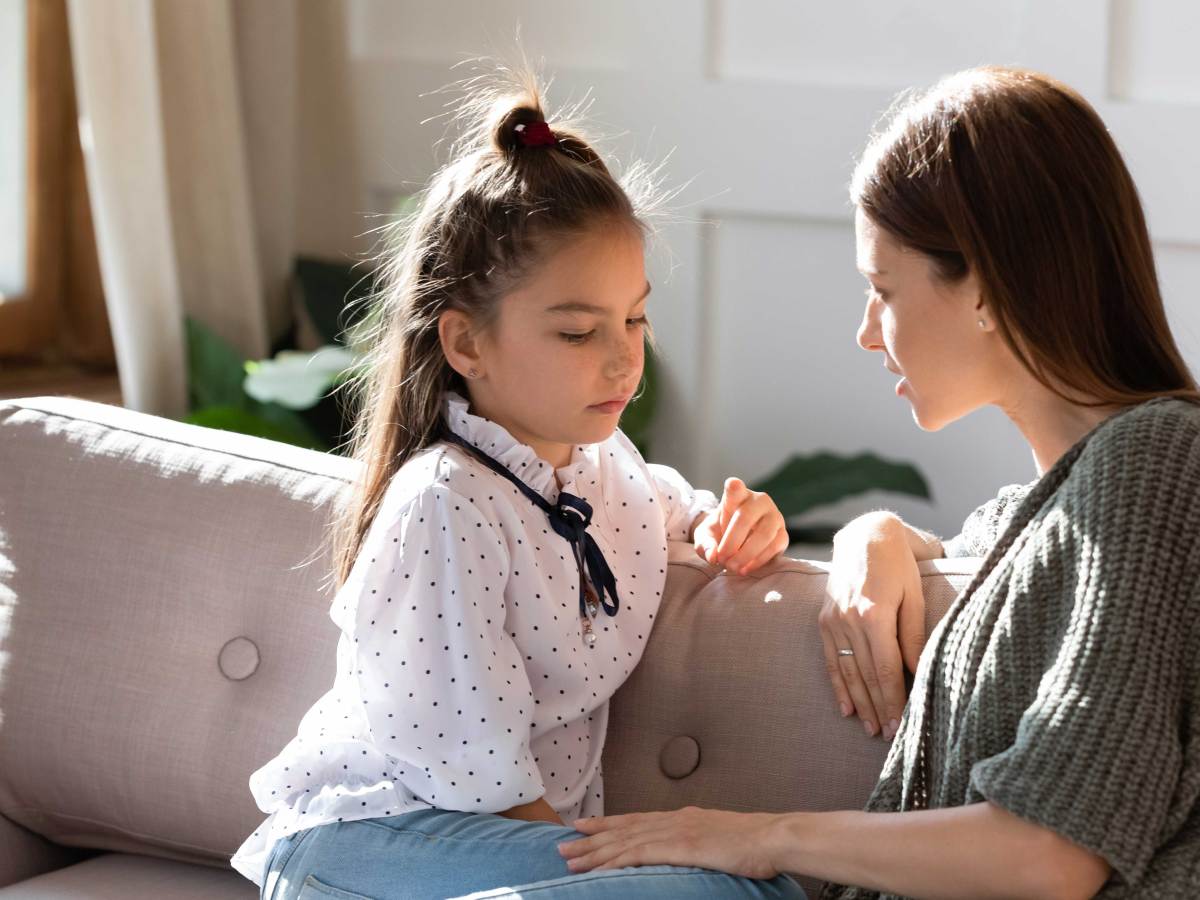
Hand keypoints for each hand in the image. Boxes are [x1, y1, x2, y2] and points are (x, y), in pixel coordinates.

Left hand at [558, 807, 782, 877]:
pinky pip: (638, 854)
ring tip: (569, 858)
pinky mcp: (679, 846)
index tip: (586, 826)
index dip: (609, 824)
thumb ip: (699, 841)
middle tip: (564, 843)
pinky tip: (597, 867)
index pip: (637, 820)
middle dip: (592, 838)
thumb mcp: (720, 837)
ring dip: (593, 851)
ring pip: (624, 841)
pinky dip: (613, 860)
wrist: (772, 837)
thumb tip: (691, 849)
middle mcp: (674, 820)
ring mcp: (675, 831)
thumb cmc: (754, 843)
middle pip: (623, 829)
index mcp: (683, 817)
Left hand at [693, 478, 788, 574]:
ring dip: (746, 554)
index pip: (735, 487)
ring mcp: (774, 516)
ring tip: (732, 567)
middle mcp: (759, 501)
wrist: (737, 542)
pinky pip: (775, 547)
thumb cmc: (720, 533)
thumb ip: (705, 545)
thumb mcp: (706, 537)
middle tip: (722, 559)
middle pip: (746, 517)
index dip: (735, 486)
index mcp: (737, 495)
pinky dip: (759, 560)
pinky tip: (745, 569)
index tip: (733, 485)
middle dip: (732, 542)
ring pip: (764, 534)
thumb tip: (713, 556)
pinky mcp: (783, 534)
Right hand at [820, 513, 925, 739]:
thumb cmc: (898, 566)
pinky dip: (837, 685)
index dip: (893, 700)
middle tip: (890, 736)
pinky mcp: (824, 620)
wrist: (864, 537)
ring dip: (859, 703)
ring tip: (871, 728)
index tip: (902, 725)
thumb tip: (919, 674)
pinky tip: (845, 707)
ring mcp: (832, 620)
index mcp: (874, 614)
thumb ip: (914, 637)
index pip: (885, 669)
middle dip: (879, 708)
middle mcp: (848, 620)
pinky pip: (830, 659)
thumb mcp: (913, 597)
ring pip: (846, 672)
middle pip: (865, 675)